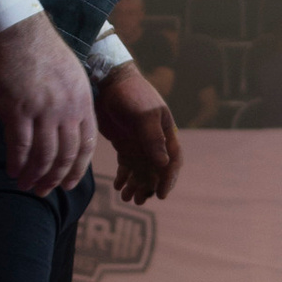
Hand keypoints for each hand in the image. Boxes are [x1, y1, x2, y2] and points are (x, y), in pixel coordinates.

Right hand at [0, 13, 97, 196]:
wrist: (20, 33)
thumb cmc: (43, 55)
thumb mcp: (71, 79)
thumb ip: (71, 107)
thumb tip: (64, 133)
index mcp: (83, 103)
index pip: (86, 146)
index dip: (77, 169)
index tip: (68, 184)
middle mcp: (67, 110)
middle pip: (65, 156)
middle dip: (55, 179)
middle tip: (44, 191)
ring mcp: (43, 111)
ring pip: (44, 156)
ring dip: (35, 175)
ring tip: (26, 184)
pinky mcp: (18, 110)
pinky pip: (20, 146)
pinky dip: (17, 162)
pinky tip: (13, 170)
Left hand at [96, 64, 181, 203]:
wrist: (109, 81)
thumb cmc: (131, 94)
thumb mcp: (144, 115)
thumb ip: (153, 139)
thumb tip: (164, 164)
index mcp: (166, 134)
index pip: (172, 162)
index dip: (168, 180)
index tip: (160, 195)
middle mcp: (155, 142)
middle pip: (156, 171)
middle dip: (148, 187)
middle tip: (137, 200)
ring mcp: (139, 144)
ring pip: (140, 172)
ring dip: (135, 186)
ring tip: (126, 197)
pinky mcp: (124, 144)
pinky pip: (126, 166)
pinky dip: (123, 178)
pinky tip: (117, 186)